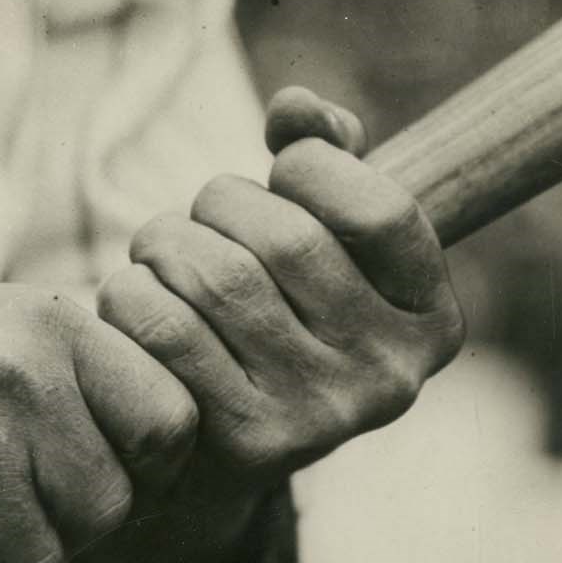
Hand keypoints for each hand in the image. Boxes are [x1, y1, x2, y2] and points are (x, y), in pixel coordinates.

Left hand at [99, 85, 464, 503]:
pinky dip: (131, 297)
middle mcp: (391, 380)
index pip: (382, 209)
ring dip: (163, 243)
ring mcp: (321, 420)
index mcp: (431, 323)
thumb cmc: (265, 318)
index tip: (279, 174)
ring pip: (216, 278)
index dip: (312, 167)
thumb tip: (297, 109)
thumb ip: (322, 158)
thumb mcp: (317, 241)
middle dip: (217, 203)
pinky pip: (165, 331)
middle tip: (192, 218)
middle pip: (286, 241)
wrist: (209, 453)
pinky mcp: (242, 446)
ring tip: (157, 254)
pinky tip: (133, 302)